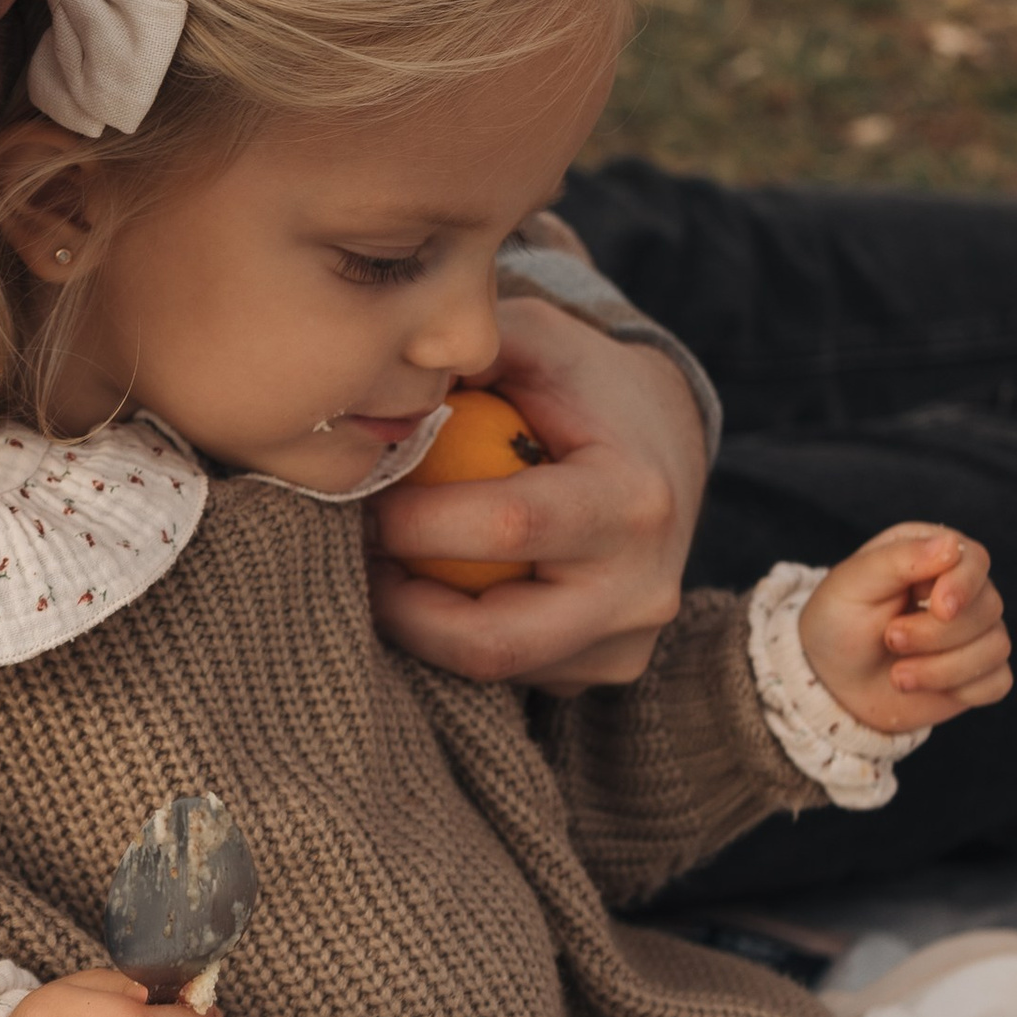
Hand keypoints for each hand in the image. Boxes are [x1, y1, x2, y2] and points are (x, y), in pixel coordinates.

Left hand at [368, 297, 707, 691]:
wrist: (663, 445)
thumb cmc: (584, 385)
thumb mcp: (539, 341)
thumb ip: (471, 348)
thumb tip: (385, 377)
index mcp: (632, 501)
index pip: (507, 527)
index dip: (414, 521)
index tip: (361, 493)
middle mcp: (640, 590)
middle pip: (492, 642)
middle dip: (400, 606)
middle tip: (353, 552)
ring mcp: (624, 644)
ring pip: (489, 671)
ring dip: (416, 625)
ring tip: (380, 564)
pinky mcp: (601, 671)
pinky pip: (506, 675)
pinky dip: (453, 635)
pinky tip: (431, 585)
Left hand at [798, 522, 1011, 735]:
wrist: (831, 680)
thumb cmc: (838, 622)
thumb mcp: (854, 583)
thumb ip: (899, 558)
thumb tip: (952, 545)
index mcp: (931, 553)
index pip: (974, 560)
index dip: (962, 586)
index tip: (938, 608)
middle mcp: (960, 589)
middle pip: (988, 607)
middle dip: (936, 634)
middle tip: (891, 639)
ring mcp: (974, 632)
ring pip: (996, 647)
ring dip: (943, 668)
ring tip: (898, 674)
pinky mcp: (979, 672)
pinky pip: (999, 682)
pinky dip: (962, 690)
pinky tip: (924, 688)